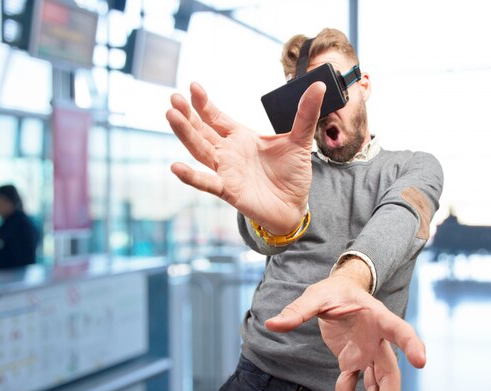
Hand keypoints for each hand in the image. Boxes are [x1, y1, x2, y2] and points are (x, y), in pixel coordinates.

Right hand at [166, 82, 325, 233]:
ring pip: (200, 151)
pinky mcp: (229, 190)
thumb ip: (306, 114)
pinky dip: (192, 177)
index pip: (216, 117)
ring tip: (171, 116)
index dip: (204, 103)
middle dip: (187, 115)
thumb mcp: (299, 140)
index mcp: (240, 138)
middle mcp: (228, 153)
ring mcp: (226, 171)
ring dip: (185, 135)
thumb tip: (319, 85)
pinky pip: (207, 183)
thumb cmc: (292, 174)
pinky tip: (176, 168)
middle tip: (173, 99)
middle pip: (202, 131)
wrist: (295, 206)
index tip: (193, 86)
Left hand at [265, 268, 425, 390]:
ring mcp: (367, 353)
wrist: (338, 291)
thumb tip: (271, 324)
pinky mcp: (353, 362)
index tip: (420, 360)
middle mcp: (377, 339)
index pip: (398, 329)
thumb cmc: (333, 290)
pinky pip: (351, 387)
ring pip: (377, 384)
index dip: (410, 344)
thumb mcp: (315, 295)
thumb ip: (298, 311)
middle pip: (389, 370)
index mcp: (376, 316)